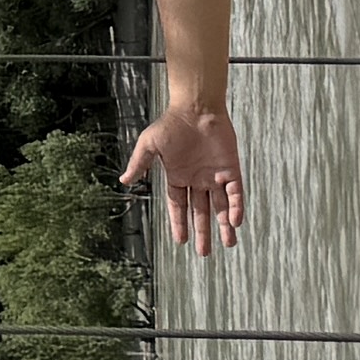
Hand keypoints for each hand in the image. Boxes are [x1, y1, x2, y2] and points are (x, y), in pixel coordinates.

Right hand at [120, 101, 245, 255]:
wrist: (196, 106)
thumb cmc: (171, 123)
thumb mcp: (150, 144)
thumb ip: (139, 164)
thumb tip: (124, 182)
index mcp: (178, 176)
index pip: (179, 206)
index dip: (180, 223)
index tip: (181, 241)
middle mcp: (197, 179)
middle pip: (200, 211)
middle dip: (202, 232)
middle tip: (204, 253)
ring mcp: (215, 175)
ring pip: (221, 206)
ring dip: (223, 225)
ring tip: (228, 244)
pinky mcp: (231, 169)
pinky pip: (235, 193)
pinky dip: (236, 207)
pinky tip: (235, 222)